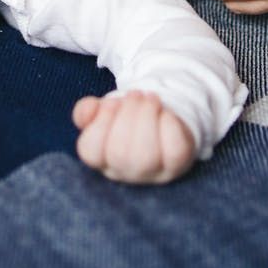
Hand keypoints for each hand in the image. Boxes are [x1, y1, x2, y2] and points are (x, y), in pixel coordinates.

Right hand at [73, 90, 196, 183]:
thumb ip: (88, 110)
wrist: (162, 120)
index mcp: (102, 160)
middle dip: (127, 114)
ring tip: (150, 98)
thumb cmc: (128, 118)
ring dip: (147, 116)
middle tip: (135, 94)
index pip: (90, 151)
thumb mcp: (104, 111)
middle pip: (120, 154)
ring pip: (147, 156)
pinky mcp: (179, 164)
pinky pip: (175, 150)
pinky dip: (169, 124)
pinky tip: (165, 112)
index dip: (100, 122)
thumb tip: (88, 110)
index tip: (111, 103)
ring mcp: (154, 173)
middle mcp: (126, 172)